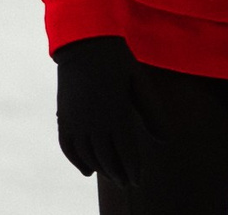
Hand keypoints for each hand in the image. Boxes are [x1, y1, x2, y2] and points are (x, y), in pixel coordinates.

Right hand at [53, 34, 156, 184]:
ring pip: (88, 156)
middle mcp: (94, 122)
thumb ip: (152, 113)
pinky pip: (68, 147)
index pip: (125, 153)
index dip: (132, 169)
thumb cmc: (118, 61)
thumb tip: (164, 140)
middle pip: (106, 159)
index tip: (138, 180)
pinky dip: (77, 161)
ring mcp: (76, 121)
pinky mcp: (63, 117)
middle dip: (118, 174)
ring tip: (112, 176)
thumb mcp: (140, 84)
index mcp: (116, 114)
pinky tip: (87, 170)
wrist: (85, 44)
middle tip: (128, 183)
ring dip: (100, 169)